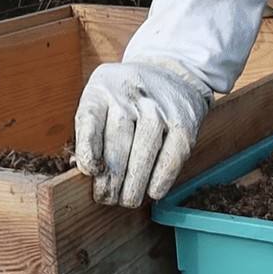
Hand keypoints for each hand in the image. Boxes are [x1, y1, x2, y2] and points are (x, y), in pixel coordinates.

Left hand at [72, 59, 210, 207]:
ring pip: (145, 151)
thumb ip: (91, 131)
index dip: (89, 149)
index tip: (91, 172)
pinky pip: (171, 156)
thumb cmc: (126, 99)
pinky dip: (161, 179)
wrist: (171, 73)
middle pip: (118, 141)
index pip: (90, 119)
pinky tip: (152, 192)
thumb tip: (89, 173)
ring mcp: (160, 108)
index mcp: (102, 89)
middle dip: (111, 177)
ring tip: (127, 200)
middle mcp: (131, 95)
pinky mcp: (183, 124)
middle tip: (107, 198)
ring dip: (135, 183)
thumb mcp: (101, 100)